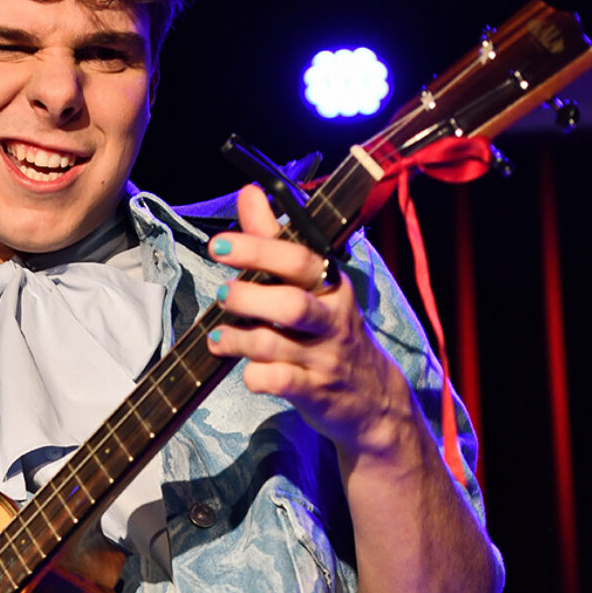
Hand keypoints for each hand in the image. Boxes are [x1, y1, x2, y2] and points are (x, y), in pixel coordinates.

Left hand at [205, 184, 416, 459]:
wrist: (372, 399)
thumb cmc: (331, 332)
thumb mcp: (313, 284)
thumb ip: (276, 240)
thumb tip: (249, 193)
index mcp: (330, 286)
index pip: (299, 259)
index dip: (258, 248)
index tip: (220, 243)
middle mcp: (330, 319)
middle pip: (291, 303)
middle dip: (249, 296)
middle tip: (224, 294)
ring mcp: (322, 358)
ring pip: (276, 343)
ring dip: (240, 338)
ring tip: (219, 336)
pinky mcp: (314, 392)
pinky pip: (278, 382)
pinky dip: (254, 376)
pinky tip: (245, 370)